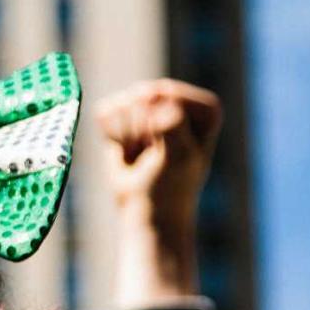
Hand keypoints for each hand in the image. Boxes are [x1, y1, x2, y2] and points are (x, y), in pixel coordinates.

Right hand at [94, 80, 221, 306]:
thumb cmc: (169, 189)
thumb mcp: (178, 157)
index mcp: (204, 108)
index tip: (166, 152)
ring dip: (126, 136)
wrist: (146, 214)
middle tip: (151, 156)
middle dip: (140, 131)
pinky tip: (127, 153)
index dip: (159, 125)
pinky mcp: (123, 116)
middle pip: (142, 95)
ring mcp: (149, 107)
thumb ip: (172, 125)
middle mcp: (179, 101)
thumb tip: (154, 99)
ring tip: (141, 156)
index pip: (168, 95)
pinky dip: (111, 136)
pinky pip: (105, 113)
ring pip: (122, 104)